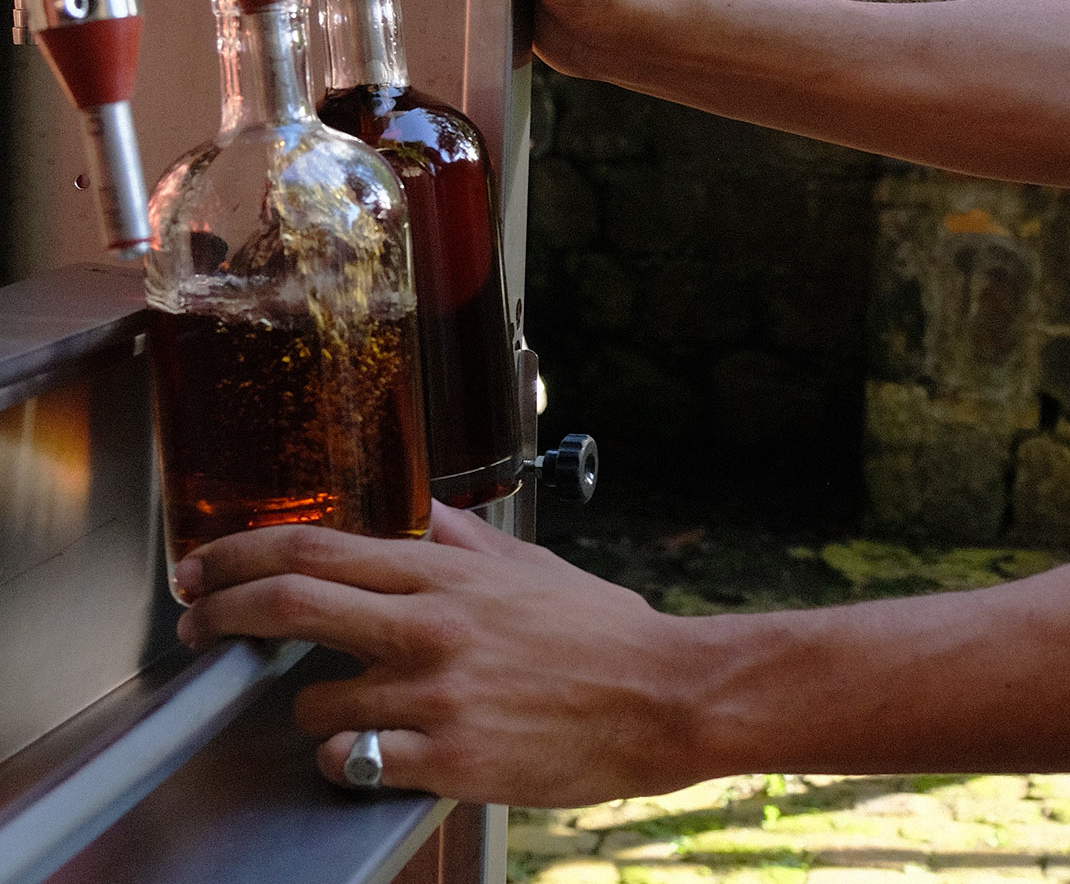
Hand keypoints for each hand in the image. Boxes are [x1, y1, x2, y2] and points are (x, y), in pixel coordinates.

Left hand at [176, 503, 709, 806]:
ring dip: (310, 709)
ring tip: (347, 711)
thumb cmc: (607, 636)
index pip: (317, 550)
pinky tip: (378, 750)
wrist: (665, 697)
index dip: (241, 557)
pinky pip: (353, 761)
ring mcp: (435, 694)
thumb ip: (474, 543)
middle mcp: (431, 627)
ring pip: (314, 703)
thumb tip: (436, 514)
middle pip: (289, 606)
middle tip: (199, 627)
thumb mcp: (538, 570)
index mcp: (450, 575)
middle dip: (222, 614)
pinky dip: (349, 757)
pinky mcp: (447, 757)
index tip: (207, 569)